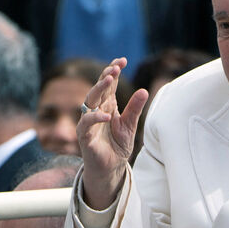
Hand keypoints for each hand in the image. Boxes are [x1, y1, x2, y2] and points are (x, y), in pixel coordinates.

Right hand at [78, 57, 148, 208]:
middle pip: (98, 88)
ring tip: (110, 79)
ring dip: (98, 89)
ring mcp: (88, 121)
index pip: (108, 83)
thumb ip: (135, 108)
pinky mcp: (84, 136)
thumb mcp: (130, 125)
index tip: (123, 60)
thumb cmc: (118, 145)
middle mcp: (96, 110)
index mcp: (107, 104)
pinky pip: (87, 123)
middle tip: (116, 66)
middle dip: (106, 75)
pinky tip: (108, 115)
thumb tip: (144, 90)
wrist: (110, 167)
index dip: (113, 70)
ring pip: (89, 101)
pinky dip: (96, 118)